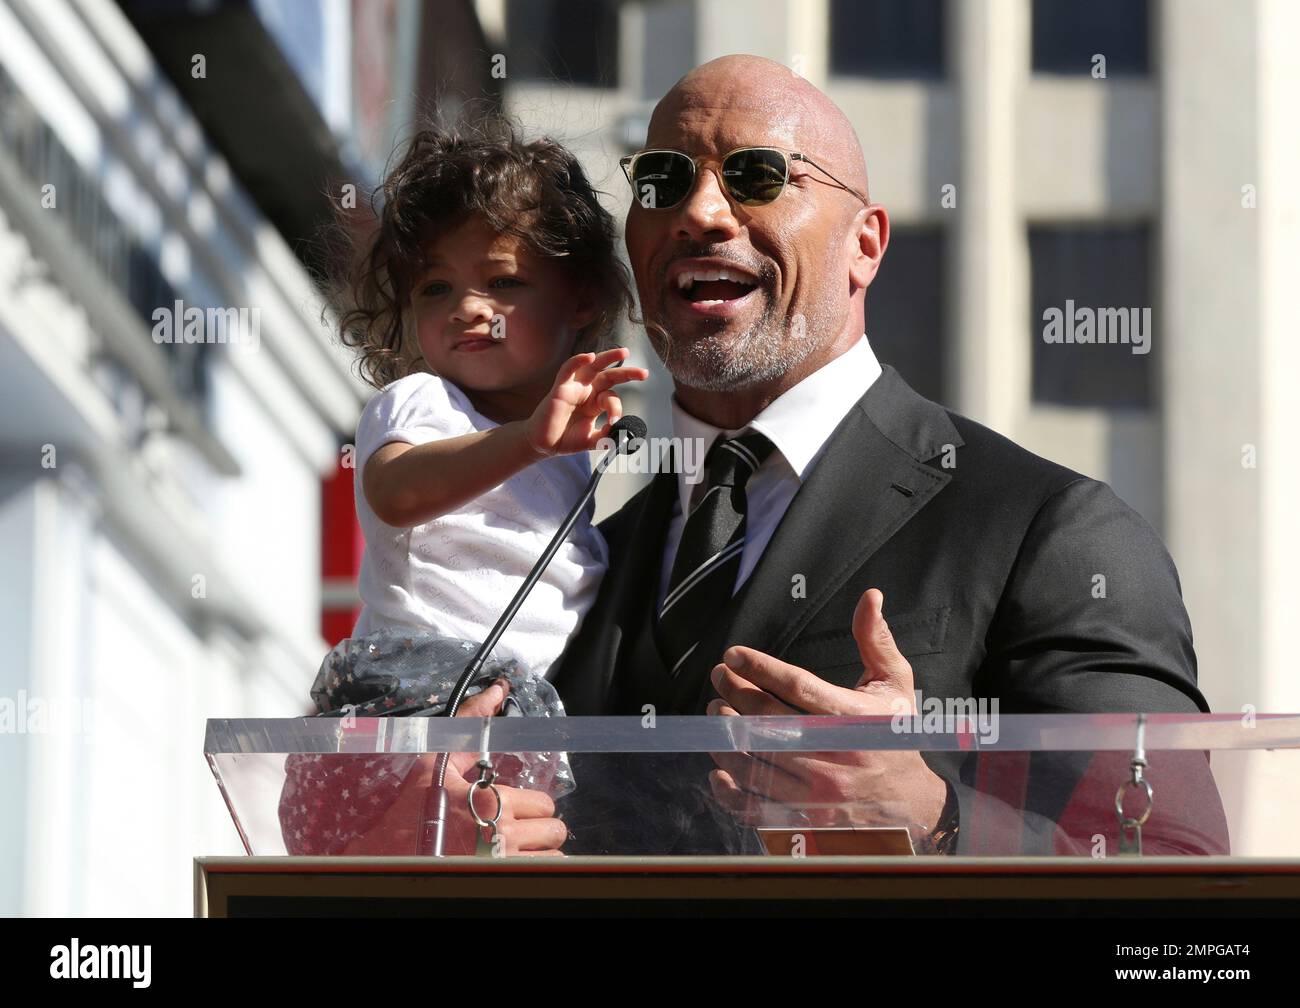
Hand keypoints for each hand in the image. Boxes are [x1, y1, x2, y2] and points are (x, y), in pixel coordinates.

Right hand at [341, 679, 568, 855]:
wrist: (384, 856)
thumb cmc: (411, 810)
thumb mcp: (436, 764)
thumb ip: (471, 725)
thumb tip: (497, 690)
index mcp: (492, 800)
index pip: (544, 803)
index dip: (531, 806)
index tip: (514, 810)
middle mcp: (503, 832)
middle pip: (554, 830)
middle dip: (540, 830)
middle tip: (519, 830)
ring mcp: (502, 862)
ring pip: (553, 856)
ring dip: (540, 852)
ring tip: (518, 850)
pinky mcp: (499, 881)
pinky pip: (542, 876)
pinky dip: (536, 870)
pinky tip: (516, 866)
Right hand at [524, 347, 648, 456]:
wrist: (544, 445)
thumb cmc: (566, 439)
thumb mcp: (592, 440)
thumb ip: (606, 437)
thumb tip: (618, 431)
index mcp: (595, 402)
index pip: (611, 396)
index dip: (616, 408)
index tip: (614, 422)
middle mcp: (587, 391)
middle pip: (609, 375)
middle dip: (627, 373)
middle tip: (643, 373)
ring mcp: (574, 387)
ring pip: (593, 366)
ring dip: (608, 357)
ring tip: (623, 353)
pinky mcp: (560, 388)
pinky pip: (568, 369)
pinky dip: (578, 360)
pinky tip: (590, 357)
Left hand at [705, 589, 948, 844]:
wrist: (913, 803)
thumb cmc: (896, 735)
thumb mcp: (895, 684)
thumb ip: (875, 640)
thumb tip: (870, 596)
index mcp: (854, 719)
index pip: (796, 687)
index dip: (759, 668)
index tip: (733, 655)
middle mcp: (833, 756)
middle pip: (767, 720)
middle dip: (734, 693)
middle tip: (719, 677)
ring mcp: (816, 792)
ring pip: (754, 759)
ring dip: (726, 732)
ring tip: (716, 710)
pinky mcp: (804, 819)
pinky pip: (754, 804)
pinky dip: (729, 787)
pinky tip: (719, 765)